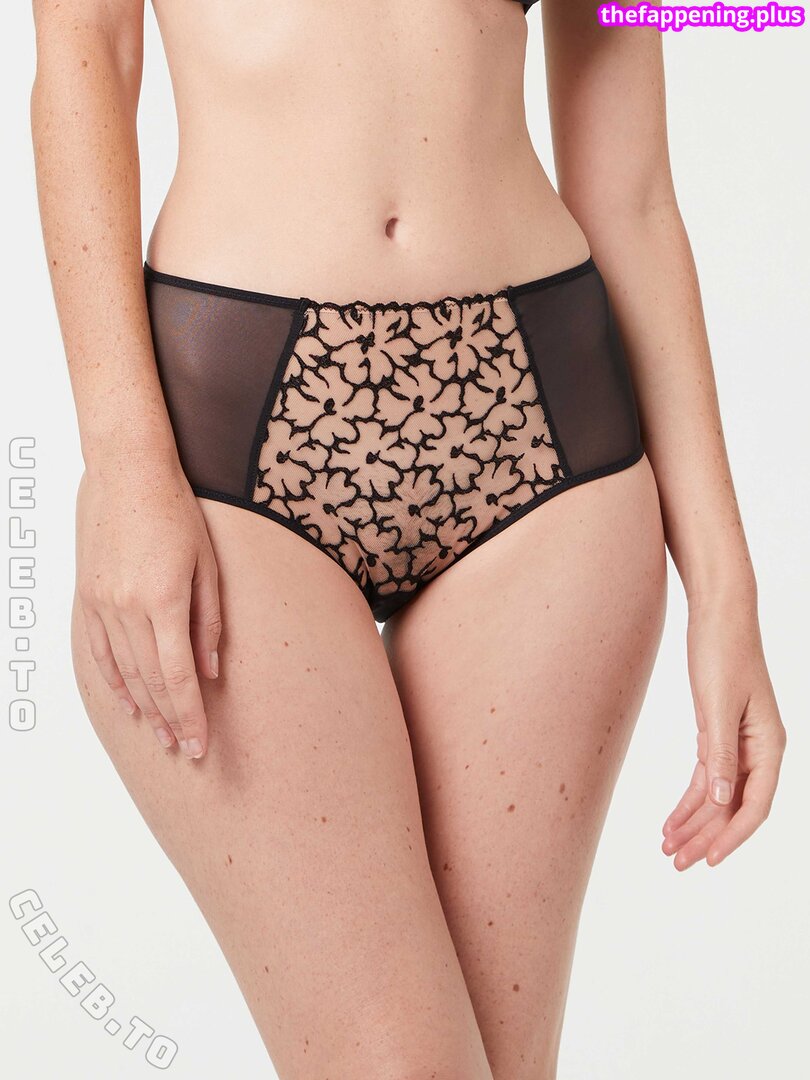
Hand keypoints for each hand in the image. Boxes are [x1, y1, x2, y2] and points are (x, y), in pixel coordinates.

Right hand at [75, 456, 221, 758]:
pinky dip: (114, 681)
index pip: (178, 678)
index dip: (191, 716)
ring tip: (161, 735)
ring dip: (144, 708)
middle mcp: (128, 608)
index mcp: (164, 601)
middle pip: (150, 683)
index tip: (200, 744)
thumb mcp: (207, 564)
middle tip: (185, 751)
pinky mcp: (88, 596)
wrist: (127, 473)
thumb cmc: (177, 511)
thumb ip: (209, 621)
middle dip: (171, 721)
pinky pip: (98, 651)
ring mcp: (102, 604)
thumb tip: (211, 670)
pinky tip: (128, 702)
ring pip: (124, 672)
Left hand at [662, 592, 785, 868]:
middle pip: (733, 805)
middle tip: (677, 863)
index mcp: (769, 744)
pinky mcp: (717, 731)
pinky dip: (688, 799)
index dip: (732, 836)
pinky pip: (706, 775)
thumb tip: (719, 801)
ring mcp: (738, 742)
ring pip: (717, 795)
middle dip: (706, 837)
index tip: (709, 861)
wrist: (717, 614)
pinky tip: (672, 819)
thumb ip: (720, 754)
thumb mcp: (717, 705)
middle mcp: (758, 748)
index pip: (754, 805)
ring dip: (694, 823)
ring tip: (668, 848)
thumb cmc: (723, 651)